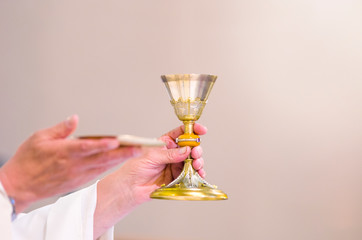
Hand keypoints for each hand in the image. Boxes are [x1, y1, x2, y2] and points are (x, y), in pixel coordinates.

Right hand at [0, 115, 140, 211]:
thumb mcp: (39, 138)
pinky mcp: (79, 181)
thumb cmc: (27, 161)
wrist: (19, 186)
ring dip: (121, 159)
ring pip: (104, 166)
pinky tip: (121, 159)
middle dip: (122, 152)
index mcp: (63, 152)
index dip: (102, 144)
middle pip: (102, 158)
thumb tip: (74, 119)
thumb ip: (60, 129)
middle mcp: (73, 165)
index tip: (117, 140)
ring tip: (137, 151)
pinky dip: (111, 165)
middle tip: (139, 147)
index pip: (86, 147)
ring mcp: (78, 175)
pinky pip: (99, 172)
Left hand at [94, 123, 206, 237]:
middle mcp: (172, 153)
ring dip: (198, 161)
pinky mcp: (178, 177)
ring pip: (193, 160)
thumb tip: (186, 150)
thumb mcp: (152, 157)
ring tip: (196, 164)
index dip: (192, 129)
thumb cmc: (135, 168)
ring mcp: (176, 165)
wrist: (131, 187)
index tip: (201, 130)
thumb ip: (170, 154)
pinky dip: (198, 173)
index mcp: (165, 143)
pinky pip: (191, 173)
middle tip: (195, 152)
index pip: (181, 132)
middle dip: (196, 148)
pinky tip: (199, 173)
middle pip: (190, 147)